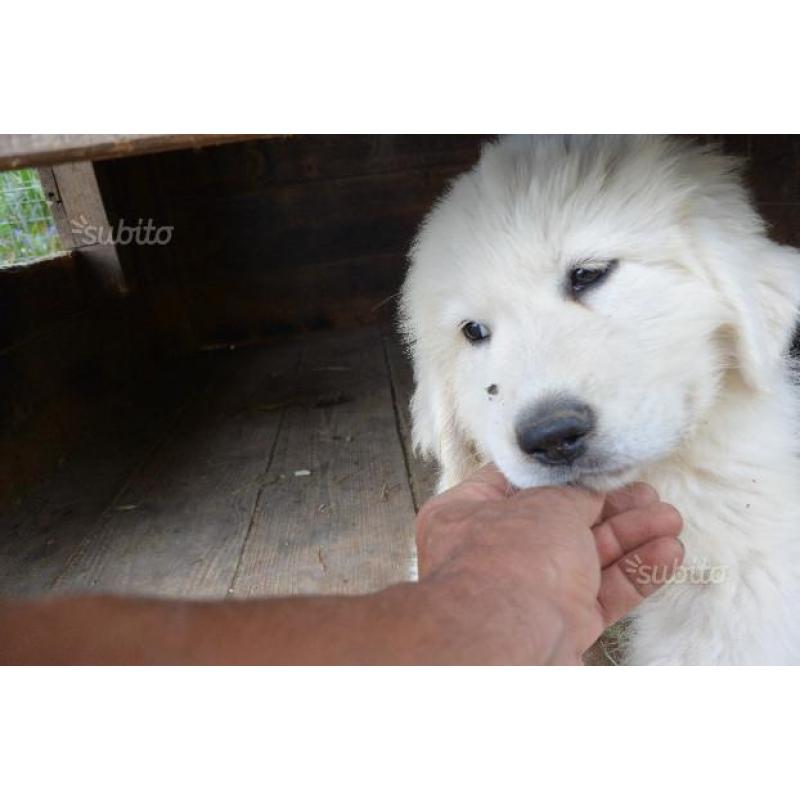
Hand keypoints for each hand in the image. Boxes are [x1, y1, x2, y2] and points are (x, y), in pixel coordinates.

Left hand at [416, 464, 683, 663]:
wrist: (509, 644)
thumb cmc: (513, 559)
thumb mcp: (546, 505)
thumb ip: (573, 494)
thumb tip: (591, 491)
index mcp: (466, 513)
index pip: (515, 483)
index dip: (561, 473)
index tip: (599, 465)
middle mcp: (492, 551)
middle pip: (559, 520)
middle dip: (610, 507)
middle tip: (650, 495)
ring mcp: (526, 591)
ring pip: (586, 557)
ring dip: (631, 537)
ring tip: (671, 520)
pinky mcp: (559, 627)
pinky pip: (601, 594)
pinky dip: (633, 574)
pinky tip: (668, 553)